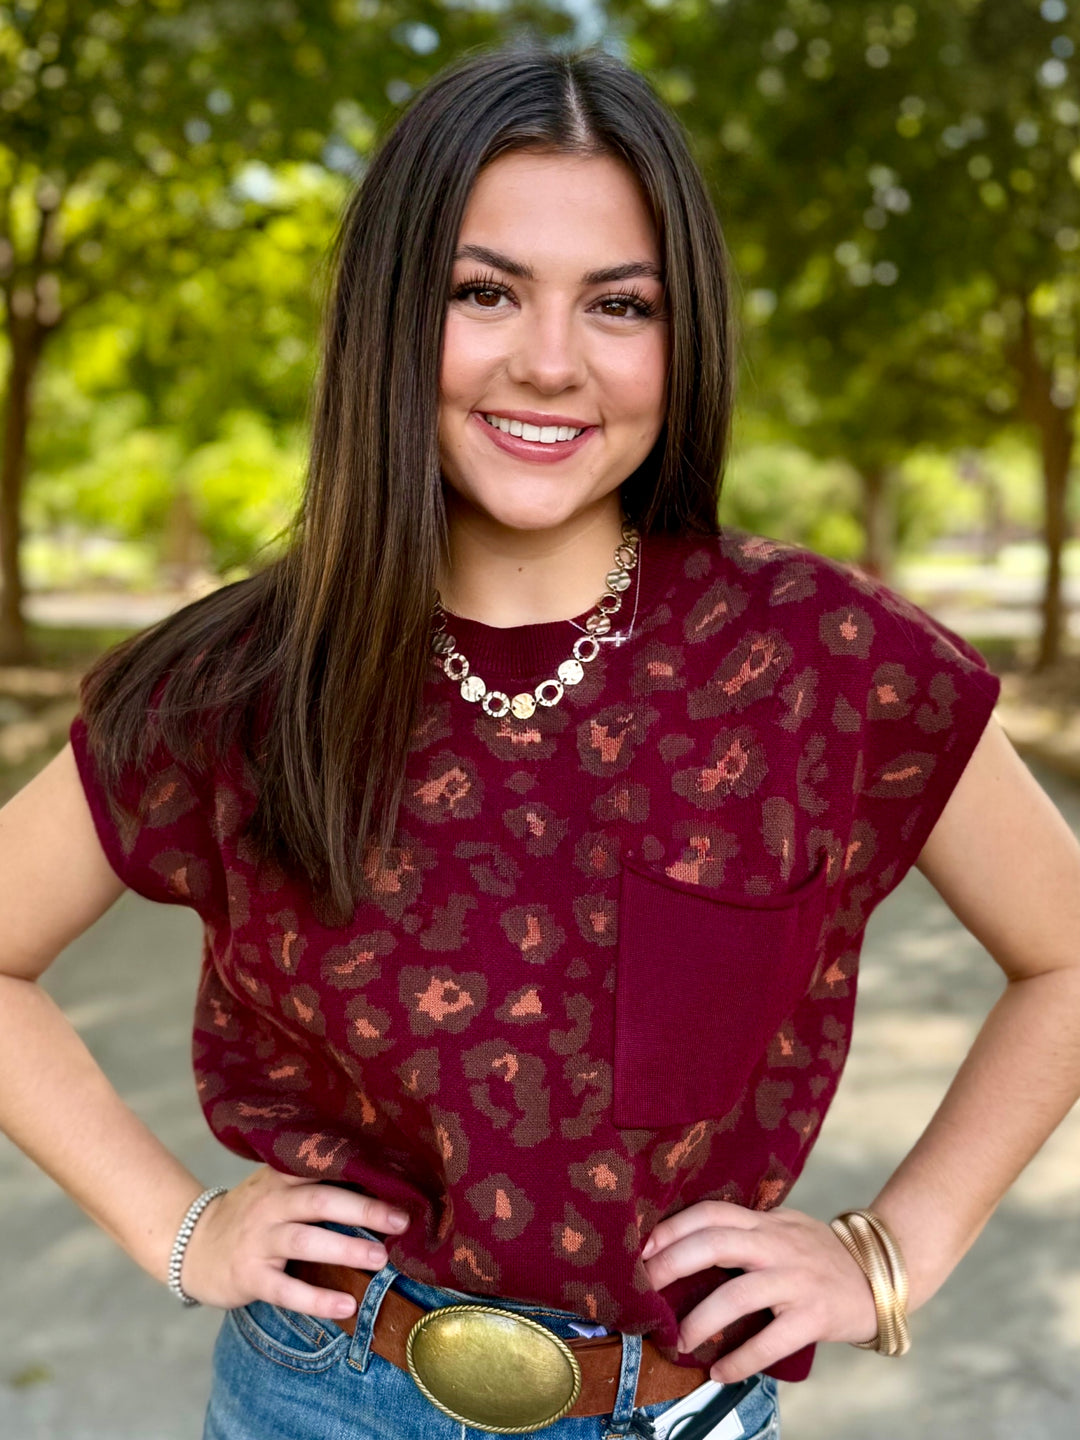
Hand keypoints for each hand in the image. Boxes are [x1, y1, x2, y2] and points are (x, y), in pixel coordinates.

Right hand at [177, 1165, 410, 1319]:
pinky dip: (317, 1299)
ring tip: (380, 1259)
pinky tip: (346, 1306)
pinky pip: (285, 1290)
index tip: (399, 1179)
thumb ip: (315, 1181)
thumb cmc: (252, 1215)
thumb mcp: (276, 1187)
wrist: (194, 1245)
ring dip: (345, 1248)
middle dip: (363, 1209)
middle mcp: (271, 1204)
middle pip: (320, 1200)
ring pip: (305, 1240)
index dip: (360, 1172)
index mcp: (282, 1177)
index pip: (324, 1168)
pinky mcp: (249, 1276)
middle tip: (400, 1220)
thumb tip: (378, 1181)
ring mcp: (258, 1240)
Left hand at [640, 1200, 878, 1381]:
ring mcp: (796, 1280)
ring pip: (738, 1294)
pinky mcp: (814, 1316)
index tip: (643, 1248)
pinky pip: (771, 1340)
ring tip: (679, 1340)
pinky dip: (741, 1359)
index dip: (674, 1228)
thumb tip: (686, 1245)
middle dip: (673, 1264)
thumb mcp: (784, 1229)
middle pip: (715, 1244)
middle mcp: (777, 1245)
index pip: (712, 1213)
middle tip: (645, 1289)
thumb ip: (746, 1232)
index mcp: (765, 1223)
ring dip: (701, 1320)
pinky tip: (720, 1372)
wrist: (880, 1276)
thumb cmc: (820, 1255)